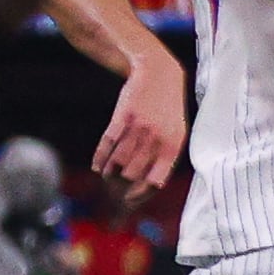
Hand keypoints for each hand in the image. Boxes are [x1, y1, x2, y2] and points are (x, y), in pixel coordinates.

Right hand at [92, 54, 186, 192]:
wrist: (159, 74)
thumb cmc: (168, 108)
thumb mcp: (176, 132)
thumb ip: (165, 156)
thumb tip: (151, 185)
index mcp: (173, 146)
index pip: (156, 181)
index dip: (141, 194)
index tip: (130, 200)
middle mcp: (156, 138)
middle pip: (133, 174)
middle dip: (121, 186)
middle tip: (114, 190)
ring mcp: (138, 127)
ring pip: (118, 161)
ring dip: (109, 173)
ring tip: (106, 177)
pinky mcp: (122, 116)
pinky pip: (107, 143)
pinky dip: (100, 158)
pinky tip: (97, 166)